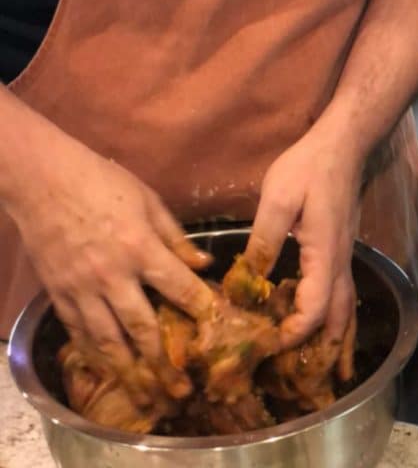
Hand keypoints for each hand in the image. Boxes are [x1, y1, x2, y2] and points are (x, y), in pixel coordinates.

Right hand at [9, 133, 212, 395]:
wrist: (44, 181)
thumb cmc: (101, 182)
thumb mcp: (148, 200)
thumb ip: (175, 236)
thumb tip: (203, 264)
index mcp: (140, 247)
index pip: (178, 287)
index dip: (200, 309)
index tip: (217, 330)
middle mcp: (112, 275)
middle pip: (143, 327)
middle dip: (164, 361)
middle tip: (180, 387)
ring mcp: (82, 289)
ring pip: (108, 340)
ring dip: (129, 370)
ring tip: (146, 392)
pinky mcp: (58, 294)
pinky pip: (78, 332)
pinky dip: (94, 354)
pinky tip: (107, 367)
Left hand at [243, 125, 362, 358]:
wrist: (343, 144)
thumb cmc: (309, 168)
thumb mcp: (278, 200)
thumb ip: (263, 241)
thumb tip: (247, 281)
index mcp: (324, 255)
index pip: (314, 309)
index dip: (293, 333)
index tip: (268, 345)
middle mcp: (340, 262)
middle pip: (338, 317)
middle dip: (323, 349)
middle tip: (305, 375)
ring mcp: (344, 254)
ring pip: (345, 306)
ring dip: (336, 336)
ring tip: (328, 365)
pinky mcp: (340, 246)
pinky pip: (342, 290)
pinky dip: (335, 314)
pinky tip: (324, 319)